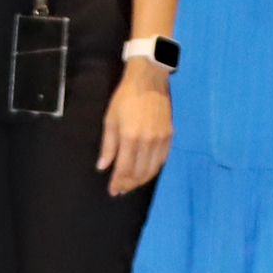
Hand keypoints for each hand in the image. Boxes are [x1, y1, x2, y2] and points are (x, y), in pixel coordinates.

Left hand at [98, 65, 172, 195]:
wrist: (148, 82)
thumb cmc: (124, 99)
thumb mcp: (110, 120)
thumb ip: (108, 146)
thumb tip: (103, 167)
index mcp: (130, 137)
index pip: (125, 169)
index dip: (118, 182)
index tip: (113, 191)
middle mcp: (148, 142)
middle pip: (139, 173)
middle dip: (129, 184)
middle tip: (121, 189)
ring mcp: (161, 140)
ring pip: (152, 169)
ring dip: (141, 180)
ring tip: (132, 184)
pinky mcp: (169, 136)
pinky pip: (162, 160)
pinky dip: (153, 169)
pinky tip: (146, 172)